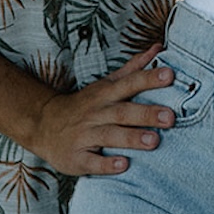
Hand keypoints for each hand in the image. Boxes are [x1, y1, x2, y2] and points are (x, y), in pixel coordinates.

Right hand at [23, 45, 176, 175]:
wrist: (43, 125)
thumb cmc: (85, 105)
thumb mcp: (106, 84)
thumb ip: (133, 68)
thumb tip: (159, 48)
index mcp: (105, 94)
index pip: (129, 83)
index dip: (148, 78)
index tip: (170, 75)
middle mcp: (96, 113)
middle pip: (123, 111)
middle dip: (146, 113)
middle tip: (170, 117)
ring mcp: (85, 135)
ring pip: (109, 135)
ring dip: (131, 137)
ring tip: (154, 141)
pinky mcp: (76, 157)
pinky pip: (92, 161)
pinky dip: (107, 164)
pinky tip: (123, 165)